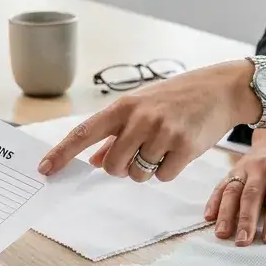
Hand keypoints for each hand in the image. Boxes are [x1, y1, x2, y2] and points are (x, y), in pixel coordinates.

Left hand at [39, 60, 258, 181]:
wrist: (220, 89)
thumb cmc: (176, 98)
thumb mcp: (142, 107)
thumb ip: (115, 134)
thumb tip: (92, 160)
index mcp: (124, 107)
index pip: (83, 133)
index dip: (62, 153)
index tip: (45, 169)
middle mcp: (140, 118)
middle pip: (112, 166)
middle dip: (122, 168)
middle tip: (139, 153)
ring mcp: (163, 132)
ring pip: (138, 174)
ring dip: (147, 169)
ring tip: (163, 147)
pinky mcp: (185, 147)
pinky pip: (163, 176)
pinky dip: (168, 170)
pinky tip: (179, 150)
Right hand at [206, 128, 265, 245]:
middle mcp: (262, 166)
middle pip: (252, 195)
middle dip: (246, 219)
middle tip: (243, 241)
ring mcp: (244, 168)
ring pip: (233, 191)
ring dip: (226, 213)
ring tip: (222, 234)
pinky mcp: (233, 170)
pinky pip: (221, 185)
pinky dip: (214, 201)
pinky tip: (209, 217)